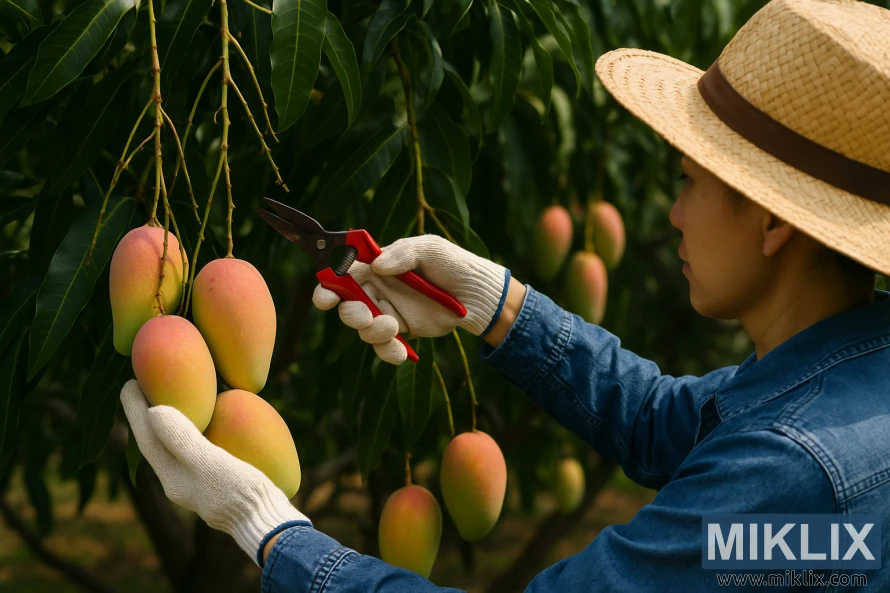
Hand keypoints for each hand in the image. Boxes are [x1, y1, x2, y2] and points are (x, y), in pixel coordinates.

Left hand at [120, 380, 306, 564]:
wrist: (267, 522)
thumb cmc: (239, 492)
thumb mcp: (211, 464)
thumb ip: (182, 439)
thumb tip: (152, 410)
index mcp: (171, 478)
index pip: (147, 438)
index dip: (135, 410)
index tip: (129, 381)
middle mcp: (180, 482)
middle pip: (157, 442)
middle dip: (148, 415)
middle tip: (143, 386)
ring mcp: (199, 483)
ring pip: (177, 447)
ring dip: (172, 423)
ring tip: (171, 399)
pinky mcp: (218, 481)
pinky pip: (198, 449)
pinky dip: (196, 431)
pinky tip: (211, 422)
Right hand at [312, 234, 508, 363]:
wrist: (478, 294)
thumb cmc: (452, 263)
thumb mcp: (429, 248)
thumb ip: (402, 253)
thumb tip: (376, 266)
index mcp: (376, 266)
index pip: (342, 275)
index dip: (327, 286)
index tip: (326, 297)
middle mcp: (377, 290)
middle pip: (347, 306)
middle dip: (351, 313)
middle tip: (366, 315)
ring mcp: (388, 312)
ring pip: (364, 329)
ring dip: (372, 331)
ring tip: (392, 327)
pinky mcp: (402, 333)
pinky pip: (384, 346)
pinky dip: (387, 351)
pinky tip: (400, 351)